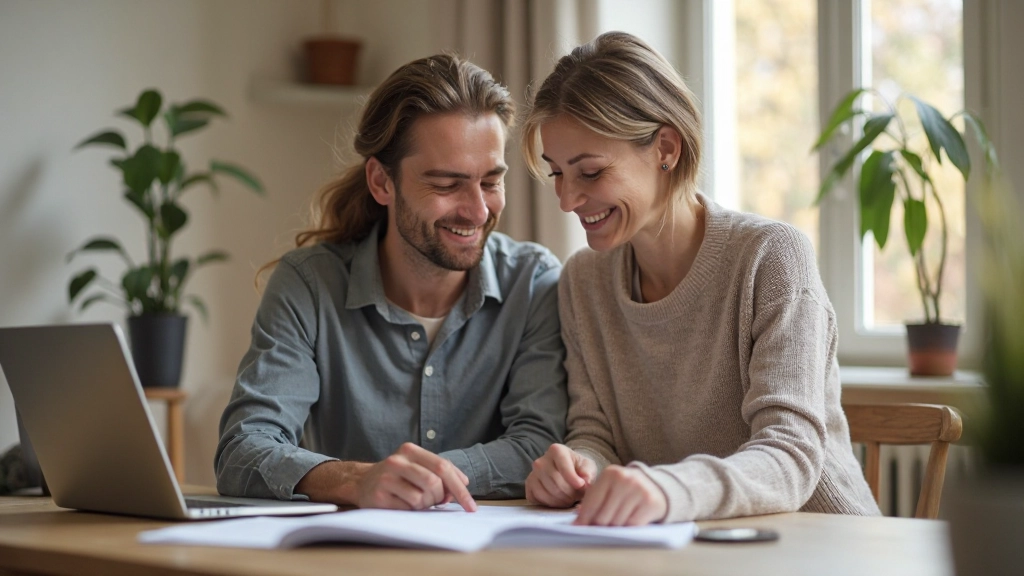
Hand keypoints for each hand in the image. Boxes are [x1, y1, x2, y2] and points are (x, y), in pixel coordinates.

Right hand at [356, 443, 477, 511]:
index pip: (443, 467)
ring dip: (425, 504)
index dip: (460, 488)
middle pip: (434, 482)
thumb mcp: (418, 467)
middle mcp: (397, 461)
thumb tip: (462, 486)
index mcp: (410, 450)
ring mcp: (386, 478)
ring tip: (417, 501)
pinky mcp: (379, 496)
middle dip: (440, 497)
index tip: (471, 506)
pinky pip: (407, 509)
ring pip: (421, 497)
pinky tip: (404, 504)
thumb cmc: (398, 477)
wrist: (362, 483)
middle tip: (436, 501)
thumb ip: (440, 474)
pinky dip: (412, 510)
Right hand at [525, 444, 596, 507]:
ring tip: (570, 498)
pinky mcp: (528, 486)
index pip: (563, 466)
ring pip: (546, 493)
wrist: (566, 470)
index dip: (573, 479)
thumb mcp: (588, 466)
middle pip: (556, 483)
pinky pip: (538, 499)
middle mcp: (541, 461)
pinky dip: (550, 504)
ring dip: (561, 500)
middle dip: (570, 493)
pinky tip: (559, 501)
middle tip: (577, 495)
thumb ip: (588, 473)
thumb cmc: (578, 468)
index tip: (581, 486)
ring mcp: (533, 473)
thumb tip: (586, 482)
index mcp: (556, 450)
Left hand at [573, 465, 666, 525]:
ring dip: (613, 528)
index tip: (579, 527)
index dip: (584, 518)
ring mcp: (638, 490)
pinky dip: (627, 528)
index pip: (592, 502)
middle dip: (599, 526)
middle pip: (603, 516)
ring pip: (617, 522)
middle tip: (599, 529)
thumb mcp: (609, 487)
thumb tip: (577, 523)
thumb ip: (592, 501)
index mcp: (610, 473)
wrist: (657, 487)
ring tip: (615, 524)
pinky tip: (627, 523)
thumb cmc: (625, 490)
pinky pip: (632, 525)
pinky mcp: (650, 502)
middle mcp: (624, 479)